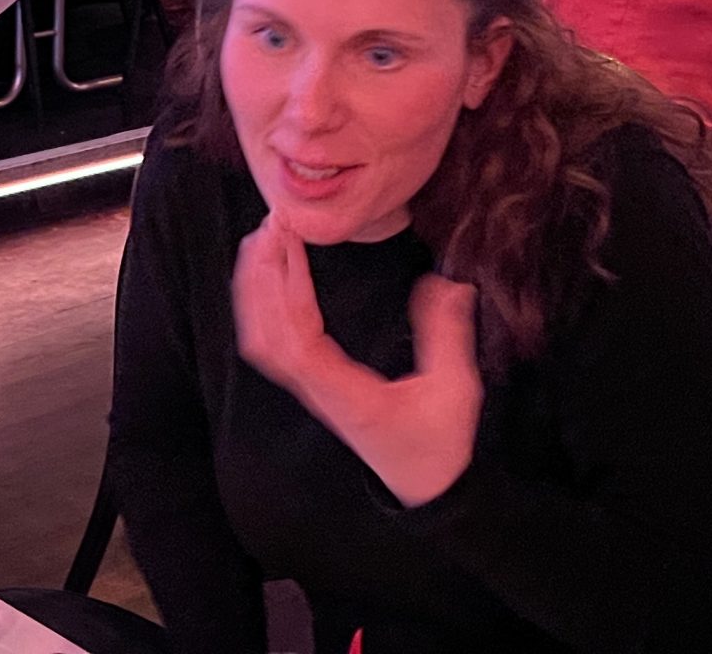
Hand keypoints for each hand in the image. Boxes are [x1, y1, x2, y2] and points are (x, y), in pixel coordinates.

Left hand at [231, 214, 482, 506]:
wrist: (427, 487)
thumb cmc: (439, 443)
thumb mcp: (455, 390)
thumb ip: (448, 336)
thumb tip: (447, 284)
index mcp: (346, 394)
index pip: (298, 339)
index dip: (287, 287)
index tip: (290, 241)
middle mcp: (318, 392)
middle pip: (267, 334)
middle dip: (263, 275)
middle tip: (272, 223)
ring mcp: (310, 391)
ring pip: (261, 340)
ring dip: (256, 287)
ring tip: (262, 239)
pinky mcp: (312, 386)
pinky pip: (270, 347)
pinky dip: (259, 307)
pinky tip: (266, 277)